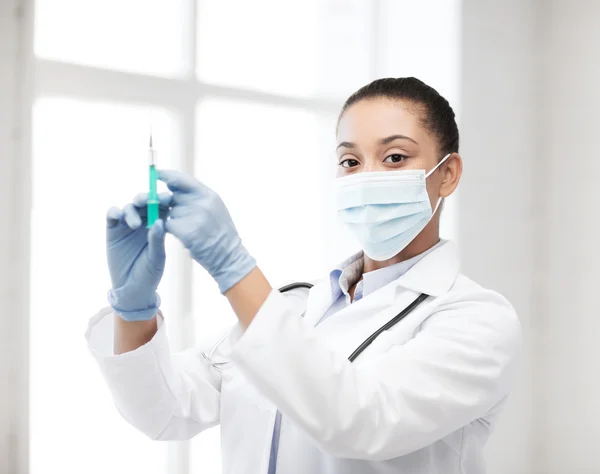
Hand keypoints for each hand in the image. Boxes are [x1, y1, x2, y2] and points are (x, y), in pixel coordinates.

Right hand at [106, 193, 170, 320]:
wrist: (131, 288)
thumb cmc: (150, 273)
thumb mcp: (156, 257)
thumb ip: (156, 240)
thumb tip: (159, 221)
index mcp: (159, 226)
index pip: (162, 207)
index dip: (164, 200)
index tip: (167, 198)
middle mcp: (144, 221)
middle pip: (145, 203)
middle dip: (147, 199)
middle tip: (148, 201)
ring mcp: (127, 224)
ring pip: (130, 207)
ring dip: (132, 210)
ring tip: (136, 225)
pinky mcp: (113, 230)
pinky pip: (112, 215)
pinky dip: (114, 212)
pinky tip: (118, 215)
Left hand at [157, 169, 255, 292]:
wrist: (229, 256)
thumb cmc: (221, 234)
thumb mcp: (215, 208)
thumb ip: (198, 196)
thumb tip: (173, 185)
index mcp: (209, 195)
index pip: (182, 179)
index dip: (167, 175)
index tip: (157, 174)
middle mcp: (201, 202)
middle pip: (174, 196)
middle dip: (173, 205)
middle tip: (186, 218)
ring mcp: (194, 216)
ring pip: (170, 212)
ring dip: (175, 220)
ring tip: (191, 230)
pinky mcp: (186, 231)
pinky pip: (168, 225)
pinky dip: (173, 231)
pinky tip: (185, 237)